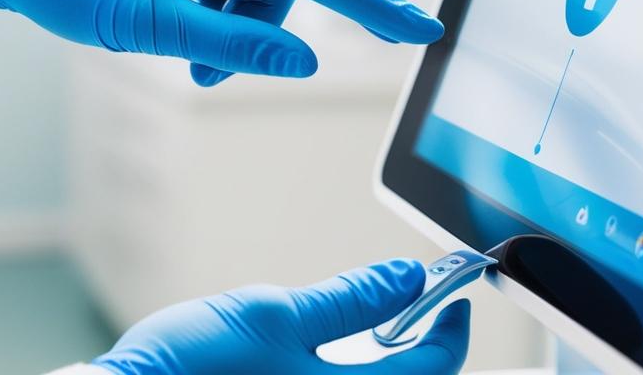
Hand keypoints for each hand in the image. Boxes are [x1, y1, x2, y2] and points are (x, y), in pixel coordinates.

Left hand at [0, 0, 442, 85]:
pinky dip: (205, 24)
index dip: (373, 7)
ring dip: (222, 39)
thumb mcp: (151, 25)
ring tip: (168, 48)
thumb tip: (305, 60)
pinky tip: (161, 23)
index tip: (424, 28)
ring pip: (252, 6)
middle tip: (193, 69)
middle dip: (248, 42)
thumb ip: (231, 46)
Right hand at [92, 259, 470, 374]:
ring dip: (381, 361)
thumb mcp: (277, 314)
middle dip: (418, 344)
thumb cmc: (193, 367)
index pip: (434, 366)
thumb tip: (405, 277)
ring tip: (367, 324)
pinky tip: (318, 357)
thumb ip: (350, 299)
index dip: (449, 324)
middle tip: (410, 301)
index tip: (449, 291)